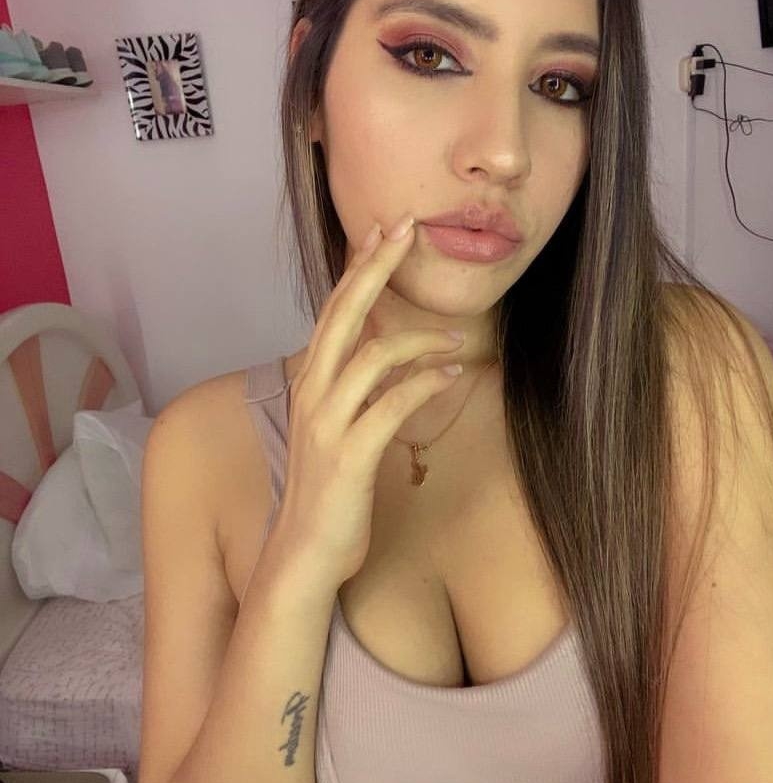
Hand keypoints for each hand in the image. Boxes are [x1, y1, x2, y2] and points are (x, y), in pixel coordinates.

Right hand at [269, 213, 464, 587]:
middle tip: (407, 230)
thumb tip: (379, 351)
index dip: (356, 268)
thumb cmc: (327, 489)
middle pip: (344, 314)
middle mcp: (312, 392)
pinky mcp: (350, 454)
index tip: (381, 230)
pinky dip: (426, 383)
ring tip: (456, 339)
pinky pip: (393, 404)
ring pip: (373, 355)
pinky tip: (452, 374)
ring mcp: (328, 423)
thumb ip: (349, 387)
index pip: (333, 310)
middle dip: (376, 268)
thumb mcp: (333, 426)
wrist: (304, 552)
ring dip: (420, 339)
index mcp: (309, 382)